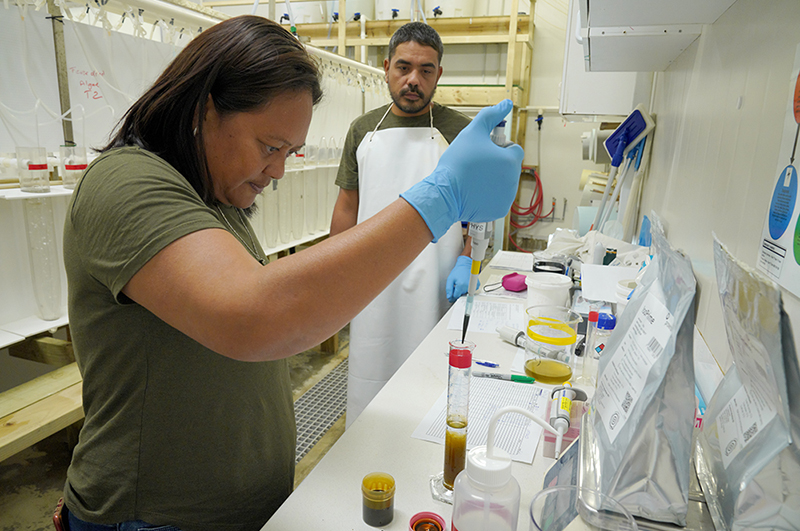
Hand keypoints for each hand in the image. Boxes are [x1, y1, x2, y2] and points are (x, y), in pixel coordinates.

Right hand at [400, 99, 523, 240]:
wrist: (444, 193)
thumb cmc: (458, 163)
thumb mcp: (472, 132)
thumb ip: (490, 116)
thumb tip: (506, 104)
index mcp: (511, 160)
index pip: (513, 148)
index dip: (499, 147)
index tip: (483, 151)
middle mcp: (513, 179)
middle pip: (509, 166)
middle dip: (496, 163)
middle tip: (476, 165)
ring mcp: (507, 196)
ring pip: (504, 182)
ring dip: (493, 179)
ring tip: (473, 178)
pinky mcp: (499, 210)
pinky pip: (498, 198)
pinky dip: (489, 195)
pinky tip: (475, 191)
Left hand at [446, 255, 477, 302]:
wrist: (465, 265)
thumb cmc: (458, 271)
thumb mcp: (450, 279)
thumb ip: (449, 289)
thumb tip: (449, 297)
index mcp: (461, 286)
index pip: (455, 296)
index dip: (452, 297)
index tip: (450, 296)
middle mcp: (468, 287)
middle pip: (461, 295)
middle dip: (457, 292)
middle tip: (455, 286)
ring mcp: (473, 286)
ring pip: (466, 293)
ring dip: (462, 290)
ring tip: (461, 283)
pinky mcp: (476, 285)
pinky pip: (471, 291)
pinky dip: (467, 289)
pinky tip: (465, 283)